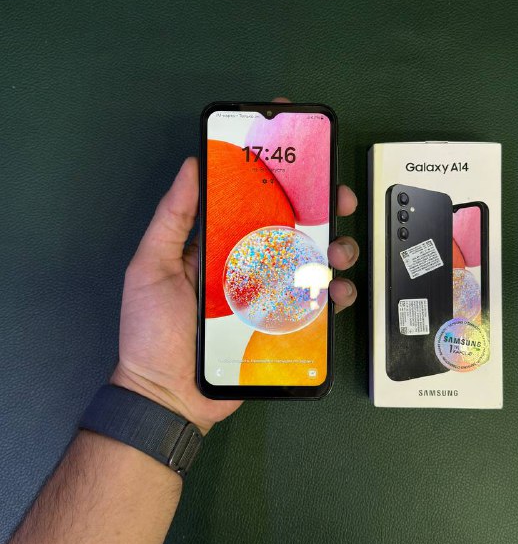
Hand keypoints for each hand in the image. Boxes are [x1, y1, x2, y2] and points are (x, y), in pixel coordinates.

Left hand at [111, 118, 358, 434]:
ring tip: (340, 250)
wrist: (169, 396)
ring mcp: (268, 295)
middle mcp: (247, 264)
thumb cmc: (152, 331)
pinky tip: (338, 291)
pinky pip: (316, 304)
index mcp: (217, 243)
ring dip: (335, 249)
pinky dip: (335, 294)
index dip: (275, 173)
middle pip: (291, 226)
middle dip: (320, 207)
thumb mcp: (151, 266)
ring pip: (311, 262)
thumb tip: (191, 164)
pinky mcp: (284, 325)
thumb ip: (172, 218)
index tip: (298, 146)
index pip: (250, 198)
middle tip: (337, 198)